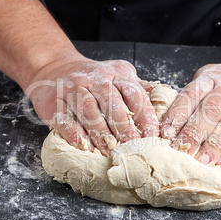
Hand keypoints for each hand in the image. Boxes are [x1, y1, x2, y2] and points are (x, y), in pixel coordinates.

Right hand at [25, 54, 158, 155]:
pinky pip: (64, 118)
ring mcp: (73, 89)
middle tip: (133, 148)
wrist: (55, 68)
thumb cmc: (95, 79)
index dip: (144, 115)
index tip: (152, 136)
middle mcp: (95, 79)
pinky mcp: (53, 101)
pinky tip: (85, 147)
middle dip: (124, 127)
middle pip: (112, 102)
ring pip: (88, 110)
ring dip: (101, 133)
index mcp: (116, 74)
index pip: (134, 93)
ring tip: (111, 151)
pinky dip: (75, 134)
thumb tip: (166, 92)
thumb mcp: (120, 76)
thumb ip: (140, 87)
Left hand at [160, 56, 220, 167]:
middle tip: (181, 153)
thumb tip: (170, 126)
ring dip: (214, 146)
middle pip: (210, 111)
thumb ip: (194, 98)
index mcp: (211, 78)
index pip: (190, 96)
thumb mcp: (212, 78)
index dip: (177, 116)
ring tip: (201, 163)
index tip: (165, 135)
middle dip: (193, 134)